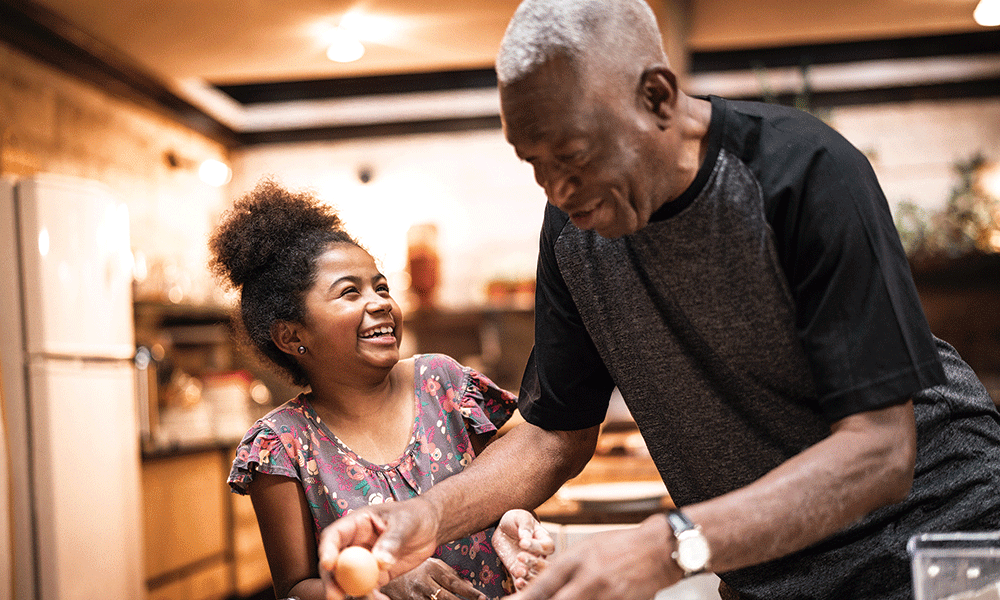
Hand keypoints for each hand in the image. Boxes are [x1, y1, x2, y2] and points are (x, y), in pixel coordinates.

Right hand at [318, 498, 442, 599]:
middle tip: (335, 595)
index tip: (328, 564)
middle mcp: (355, 543)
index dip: (327, 549)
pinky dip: (371, 598)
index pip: (334, 535)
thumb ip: (393, 540)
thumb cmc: (416, 515)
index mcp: (357, 523)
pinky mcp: (375, 575)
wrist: (431, 528)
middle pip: (335, 562)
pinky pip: (366, 589)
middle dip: (332, 580)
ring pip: (348, 580)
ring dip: (354, 593)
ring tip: (374, 599)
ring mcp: (364, 561)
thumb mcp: (406, 523)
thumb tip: (379, 561)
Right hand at [381, 558, 486, 599]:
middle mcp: (422, 582)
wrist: (380, 567)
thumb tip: (468, 585)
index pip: (455, 583)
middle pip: (447, 598)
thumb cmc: (412, 566)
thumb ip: (449, 574)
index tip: (483, 598)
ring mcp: (412, 594)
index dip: (470, 592)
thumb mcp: (431, 564)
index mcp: (431, 568)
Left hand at [491, 510, 553, 589]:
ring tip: (519, 572)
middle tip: (520, 556)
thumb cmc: (515, 519)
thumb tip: (526, 537)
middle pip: (545, 564)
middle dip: (534, 563)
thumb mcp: (520, 517)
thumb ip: (525, 525)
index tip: (522, 542)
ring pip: (535, 575)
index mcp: (544, 539)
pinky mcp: (518, 570)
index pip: (547, 546)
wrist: (503, 528)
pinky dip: (522, 583)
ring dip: (529, 576)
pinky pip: (523, 580)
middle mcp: (540, 554)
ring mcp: (529, 564)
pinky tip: (517, 582)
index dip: (536, 546)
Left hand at [505, 514, 678, 599]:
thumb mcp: (585, 549)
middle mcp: (590, 580)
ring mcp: (607, 596)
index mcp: (577, 561)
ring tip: (565, 598)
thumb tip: (539, 591)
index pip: (542, 587)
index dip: (523, 598)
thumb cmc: (618, 547)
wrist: (659, 550)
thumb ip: (562, 570)